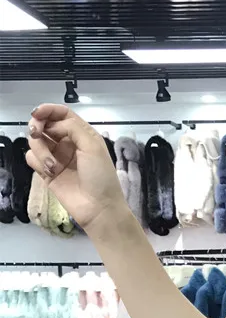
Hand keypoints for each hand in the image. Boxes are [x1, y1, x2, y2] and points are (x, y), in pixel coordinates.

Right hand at [27, 104, 129, 229]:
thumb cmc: (101, 177)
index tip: (37, 113)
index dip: (48, 110)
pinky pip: (31, 158)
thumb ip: (72, 128)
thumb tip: (51, 125)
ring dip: (40, 150)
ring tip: (53, 166)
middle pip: (44, 124)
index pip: (61, 114)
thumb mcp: (93, 147)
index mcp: (82, 135)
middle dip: (38, 126)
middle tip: (37, 132)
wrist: (99, 208)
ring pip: (35, 141)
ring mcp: (56, 157)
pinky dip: (38, 162)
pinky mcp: (46, 172)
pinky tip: (51, 172)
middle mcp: (68, 143)